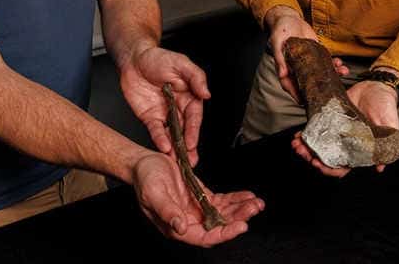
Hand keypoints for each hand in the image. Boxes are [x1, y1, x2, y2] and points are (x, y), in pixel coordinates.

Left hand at [120, 46, 209, 165]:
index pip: (195, 117)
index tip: (193, 142)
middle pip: (185, 130)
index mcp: (190, 96)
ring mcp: (164, 114)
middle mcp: (179, 108)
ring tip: (179, 161)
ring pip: (172, 134)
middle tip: (190, 161)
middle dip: (188, 146)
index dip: (194, 130)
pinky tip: (164, 148)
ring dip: (176, 148)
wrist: (134, 59)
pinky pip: (156, 131)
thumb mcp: (181, 63)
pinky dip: (160, 139)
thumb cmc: (159, 58)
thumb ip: (196, 77)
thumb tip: (207, 93)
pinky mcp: (150, 117)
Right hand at [131, 152, 264, 246]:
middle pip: (219, 226)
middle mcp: (189, 221)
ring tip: (256, 202)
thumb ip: (167, 211)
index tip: (241, 226)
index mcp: (176, 226)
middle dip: (238, 218)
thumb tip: (180, 227)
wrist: (143, 163)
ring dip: (240, 209)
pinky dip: (235, 199)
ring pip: (223, 214)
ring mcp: (196, 209)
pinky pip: (221, 202)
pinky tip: (247, 196)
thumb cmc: (144, 178)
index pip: (205, 236)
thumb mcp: (154, 193)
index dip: (224, 233)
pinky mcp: (200, 197)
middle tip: (254, 208)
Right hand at [262, 6, 347, 101]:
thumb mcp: (277, 43)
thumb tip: (283, 74)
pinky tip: (340, 63)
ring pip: (321, 74)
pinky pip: (326, 63)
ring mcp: (309, 63)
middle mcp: (298, 69)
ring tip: (342, 72)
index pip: (291, 87)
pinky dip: (334, 65)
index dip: (298, 96)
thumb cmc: (280, 31)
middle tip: (332, 89)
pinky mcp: (317, 55)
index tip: (307, 103)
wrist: (290, 19)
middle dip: (322, 87)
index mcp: (286, 69)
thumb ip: (280, 59)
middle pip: (309, 83)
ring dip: (333, 75)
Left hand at [290, 81, 398, 176]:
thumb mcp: (389, 125)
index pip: (342, 166)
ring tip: (296, 144)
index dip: (329, 169)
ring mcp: (336, 131)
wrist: (378, 85)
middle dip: (311, 157)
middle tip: (302, 152)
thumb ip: (387, 144)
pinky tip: (298, 134)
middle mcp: (345, 143)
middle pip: (325, 157)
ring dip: (305, 147)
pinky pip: (315, 128)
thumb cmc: (386, 106)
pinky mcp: (329, 118)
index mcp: (359, 149)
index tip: (317, 163)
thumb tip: (380, 167)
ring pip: (317, 144)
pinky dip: (305, 133)